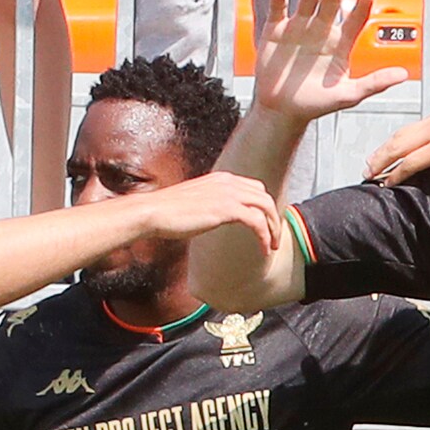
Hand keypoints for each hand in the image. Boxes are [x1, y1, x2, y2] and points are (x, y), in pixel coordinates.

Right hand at [142, 171, 281, 254]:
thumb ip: (210, 204)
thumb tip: (215, 217)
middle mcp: (228, 182)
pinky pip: (257, 221)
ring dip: (273, 228)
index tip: (267, 225)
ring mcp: (228, 194)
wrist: (154, 212)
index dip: (264, 206)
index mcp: (221, 179)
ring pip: (266, 207)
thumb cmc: (168, 212)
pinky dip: (265, 237)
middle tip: (274, 238)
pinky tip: (264, 250)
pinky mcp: (226, 209)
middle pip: (264, 196)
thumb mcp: (195, 202)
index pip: (254, 188)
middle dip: (273, 218)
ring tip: (273, 246)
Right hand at [254, 0, 408, 124]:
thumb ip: (374, 83)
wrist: (282, 111)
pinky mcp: (276, 30)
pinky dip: (279, 0)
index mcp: (341, 43)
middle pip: (331, 4)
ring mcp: (299, 28)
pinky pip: (279, 11)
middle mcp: (322, 30)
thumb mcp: (348, 95)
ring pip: (307, 1)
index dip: (361, 7)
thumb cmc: (316, 103)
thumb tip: (402, 74)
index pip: (356, 20)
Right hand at [363, 92, 429, 212]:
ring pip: (402, 132)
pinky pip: (412, 126)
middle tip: (366, 173)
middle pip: (398, 144)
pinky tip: (397, 144)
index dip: (396, 174)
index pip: (412, 161)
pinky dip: (398, 137)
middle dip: (380, 159)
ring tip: (373, 160)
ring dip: (385, 146)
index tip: (386, 185)